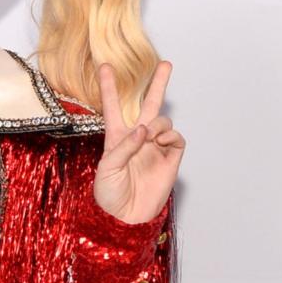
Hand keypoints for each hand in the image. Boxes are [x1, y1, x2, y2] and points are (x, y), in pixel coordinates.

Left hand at [92, 60, 185, 223]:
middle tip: (166, 64)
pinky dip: (171, 135)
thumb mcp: (107, 168)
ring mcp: (155, 147)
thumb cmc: (109, 195)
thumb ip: (124, 146)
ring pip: (164, 120)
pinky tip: (161, 141)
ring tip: (152, 136)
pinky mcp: (170, 159)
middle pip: (149, 104)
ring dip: (159, 122)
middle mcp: (137, 138)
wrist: (125, 218)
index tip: (104, 66)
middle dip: (158, 84)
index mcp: (116, 137)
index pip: (112, 106)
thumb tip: (144, 128)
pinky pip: (176, 138)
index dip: (108, 87)